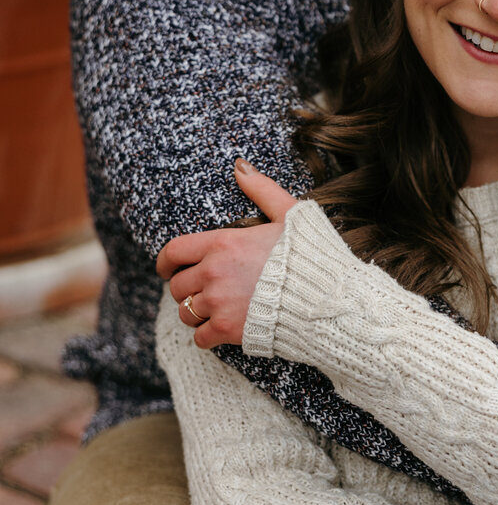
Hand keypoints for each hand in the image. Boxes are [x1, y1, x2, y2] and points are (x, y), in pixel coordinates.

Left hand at [156, 159, 297, 347]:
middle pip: (177, 286)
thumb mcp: (289, 214)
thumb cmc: (309, 254)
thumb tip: (240, 167)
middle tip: (201, 291)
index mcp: (223, 243)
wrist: (324, 298)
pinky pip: (199, 337)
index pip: (174, 252)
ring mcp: (218, 303)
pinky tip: (221, 330)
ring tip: (213, 311)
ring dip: (195, 313)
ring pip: (185, 312)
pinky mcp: (227, 330)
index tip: (167, 269)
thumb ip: (262, 190)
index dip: (165, 262)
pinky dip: (206, 336)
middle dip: (186, 288)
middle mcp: (213, 272)